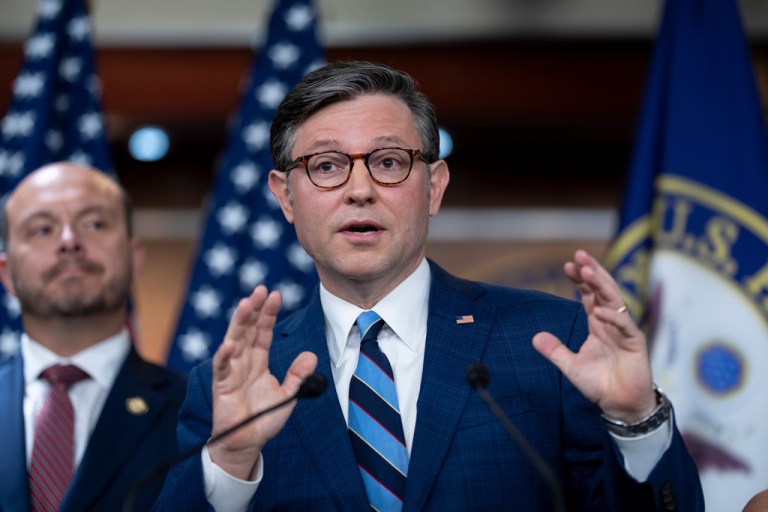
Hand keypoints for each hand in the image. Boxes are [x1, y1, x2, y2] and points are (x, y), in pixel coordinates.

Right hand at [208, 285, 316, 478]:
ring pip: (233, 340)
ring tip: (246, 304)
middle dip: (253, 309)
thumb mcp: (288, 395)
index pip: (263, 330)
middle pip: (247, 328)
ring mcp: (231, 370)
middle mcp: (243, 360)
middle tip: (260, 289)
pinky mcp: (222, 385)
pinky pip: (222, 367)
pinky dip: (224, 355)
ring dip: (239, 322)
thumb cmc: (264, 419)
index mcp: (258, 359)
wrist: (246, 443)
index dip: (268, 313)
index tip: (276, 294)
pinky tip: (229, 343)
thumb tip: (311, 355)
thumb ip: (298, 376)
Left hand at [532, 250, 655, 421]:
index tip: (567, 265)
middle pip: (603, 291)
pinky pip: (624, 326)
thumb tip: (535, 338)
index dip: (580, 280)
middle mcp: (612, 323)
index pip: (589, 295)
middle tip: (579, 254)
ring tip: (588, 271)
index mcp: (598, 325)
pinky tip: (598, 310)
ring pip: (615, 301)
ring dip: (602, 285)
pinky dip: (612, 317)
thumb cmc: (600, 384)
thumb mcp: (571, 367)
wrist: (621, 406)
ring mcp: (624, 331)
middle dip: (592, 272)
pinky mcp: (635, 344)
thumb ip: (555, 351)